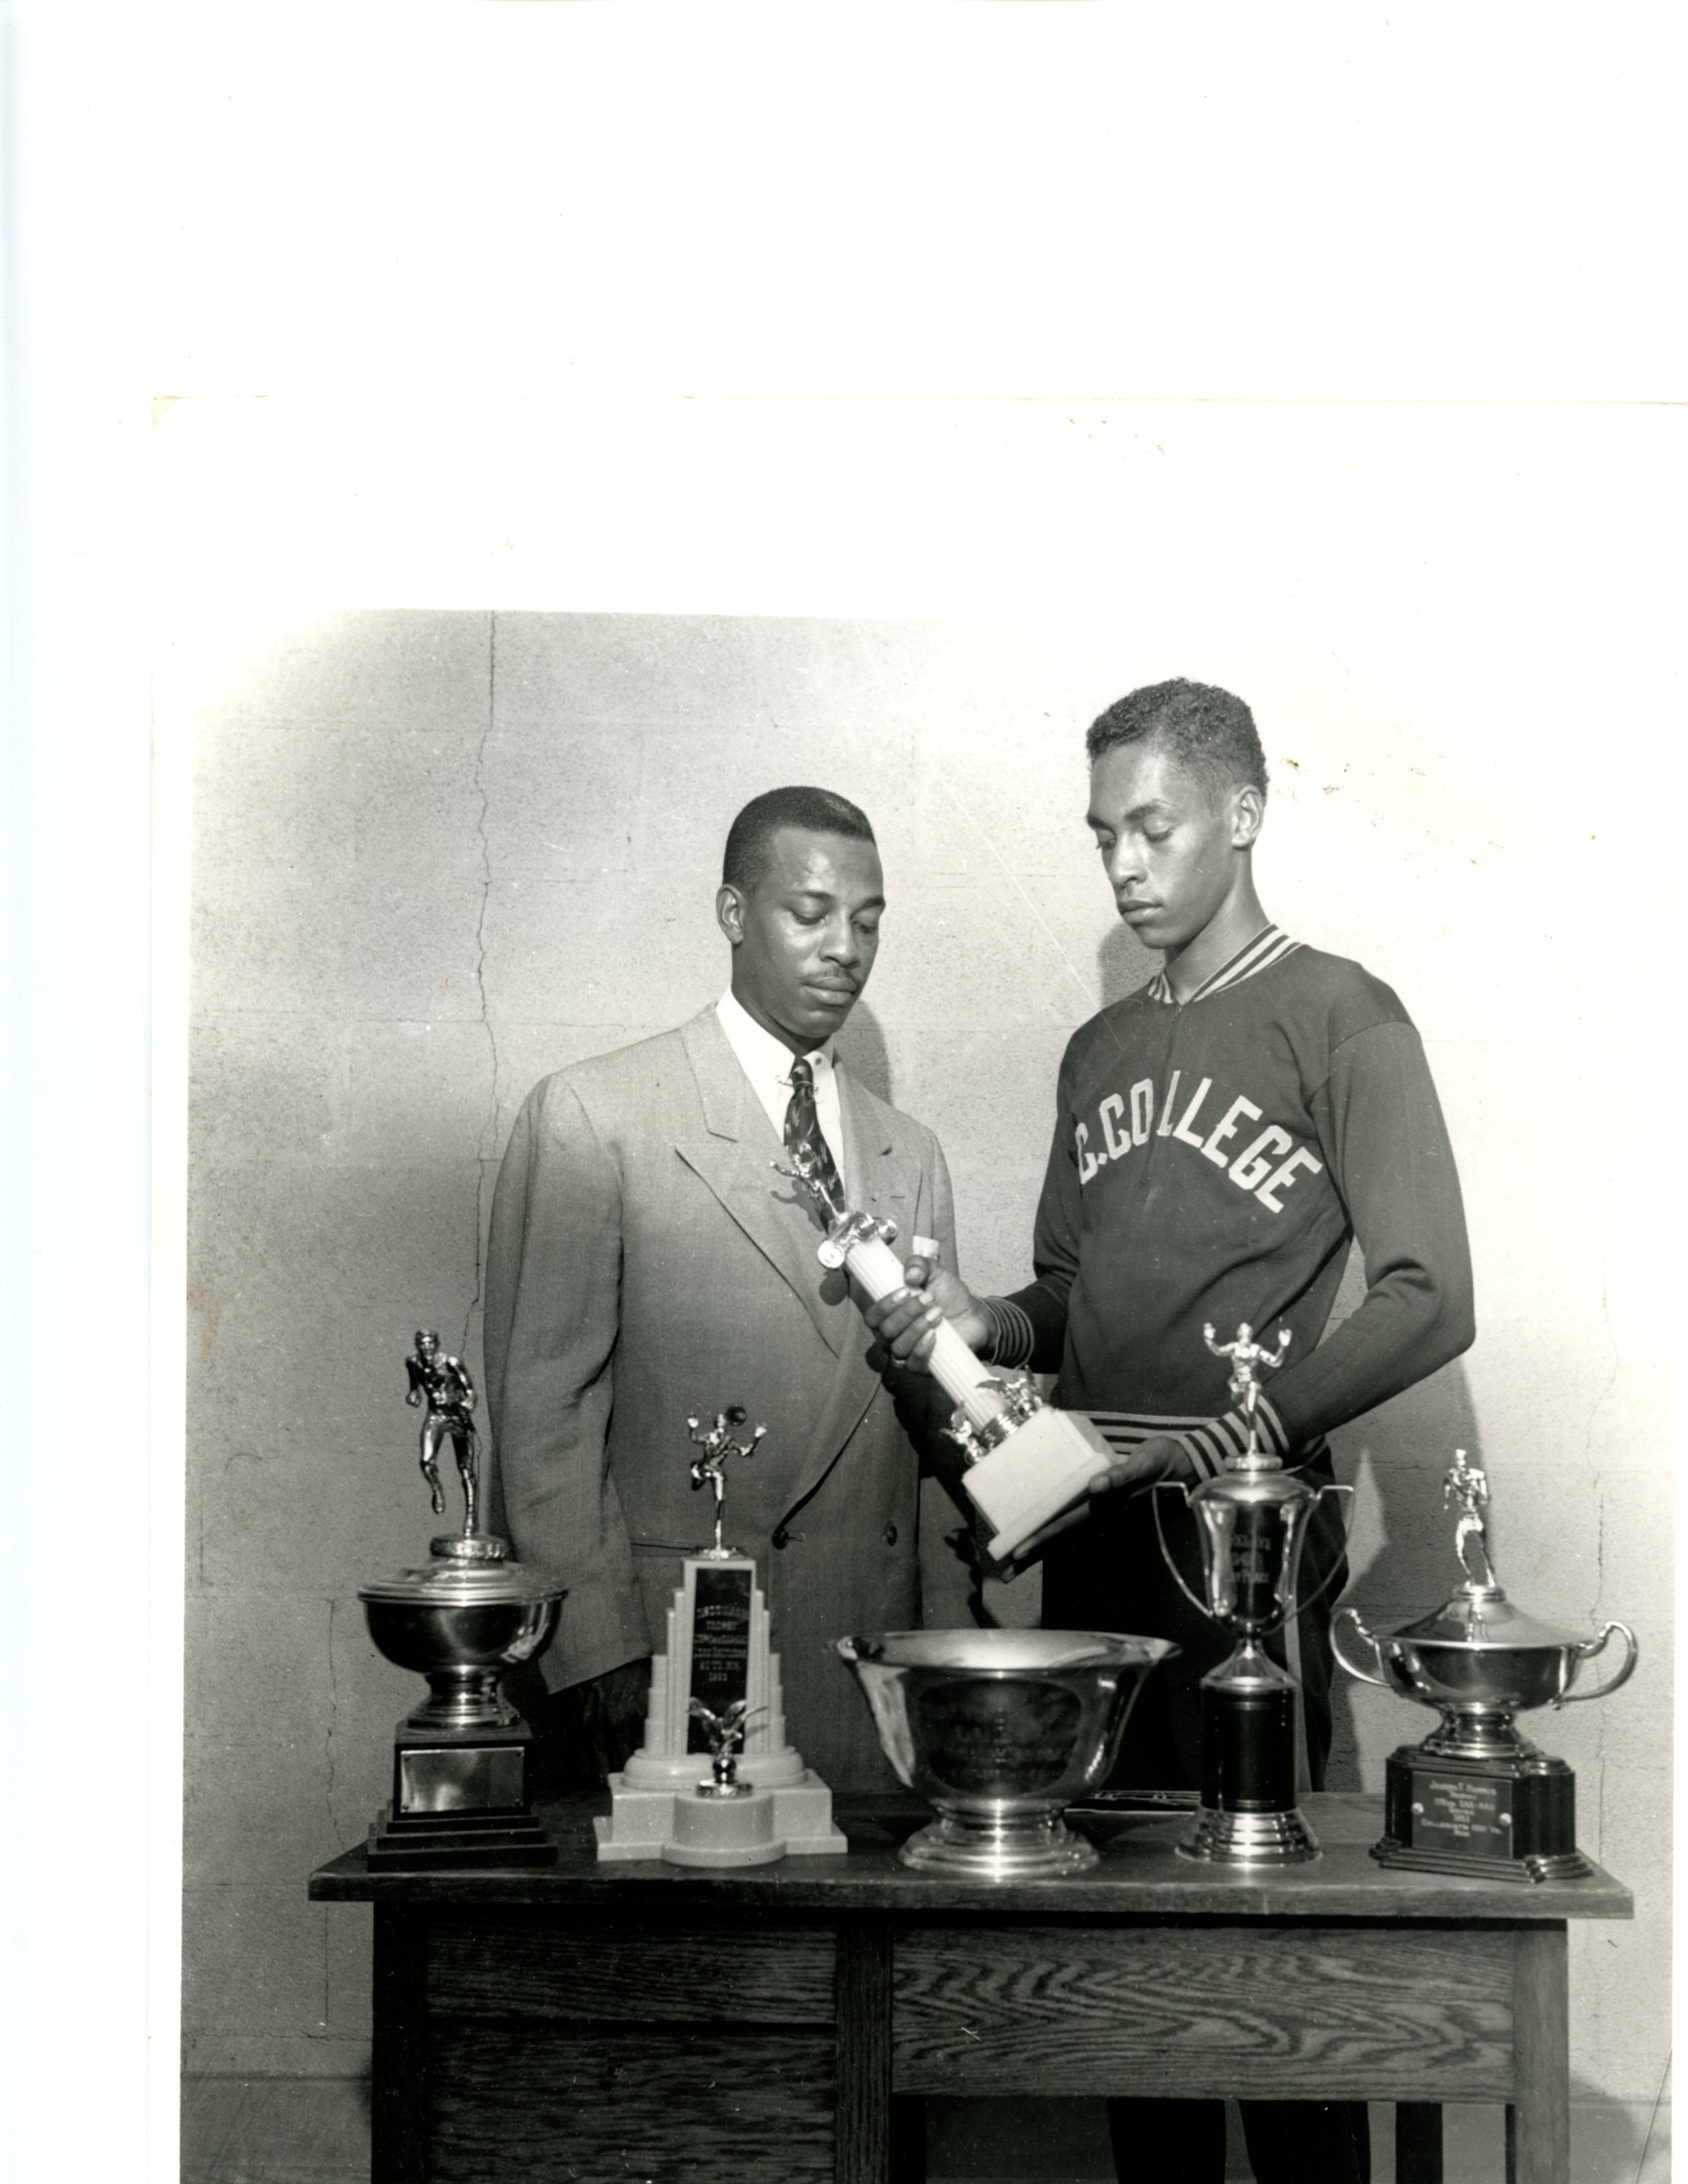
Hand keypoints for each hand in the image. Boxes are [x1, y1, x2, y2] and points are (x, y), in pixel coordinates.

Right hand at [862, 1256, 989, 1369]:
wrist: (974, 1316)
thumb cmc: (948, 1295)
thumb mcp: (935, 1272)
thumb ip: (920, 1265)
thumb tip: (910, 1273)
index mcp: (889, 1316)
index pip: (873, 1317)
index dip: (884, 1305)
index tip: (906, 1290)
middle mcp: (892, 1337)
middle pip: (886, 1331)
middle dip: (907, 1313)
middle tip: (929, 1298)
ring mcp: (907, 1354)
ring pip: (898, 1347)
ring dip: (917, 1328)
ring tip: (937, 1312)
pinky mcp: (923, 1367)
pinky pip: (913, 1364)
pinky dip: (922, 1349)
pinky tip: (934, 1335)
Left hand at [993, 1434, 1192, 1566]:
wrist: (1185, 1461)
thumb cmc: (1161, 1462)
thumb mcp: (1143, 1465)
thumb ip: (1121, 1476)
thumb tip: (1096, 1487)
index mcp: (1104, 1506)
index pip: (1064, 1525)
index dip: (1040, 1540)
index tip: (1015, 1555)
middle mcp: (1100, 1512)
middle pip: (1060, 1535)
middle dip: (1033, 1552)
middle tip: (1004, 1573)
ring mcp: (1104, 1508)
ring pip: (1067, 1530)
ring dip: (1042, 1547)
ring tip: (1015, 1563)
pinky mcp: (1108, 1498)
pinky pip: (1078, 1515)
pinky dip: (1057, 1527)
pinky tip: (1042, 1534)